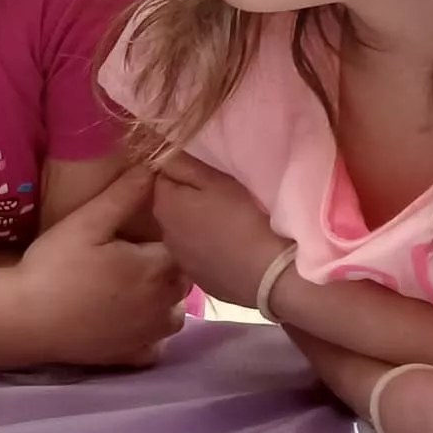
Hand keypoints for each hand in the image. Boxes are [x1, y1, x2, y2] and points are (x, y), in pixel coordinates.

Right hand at [18, 166, 187, 366]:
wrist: (25, 319)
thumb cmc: (54, 267)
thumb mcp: (85, 222)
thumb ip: (122, 196)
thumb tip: (153, 168)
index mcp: (158, 267)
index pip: (181, 245)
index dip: (165, 235)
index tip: (141, 231)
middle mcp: (164, 302)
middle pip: (182, 279)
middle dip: (167, 267)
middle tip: (133, 257)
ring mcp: (149, 333)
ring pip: (174, 313)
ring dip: (163, 301)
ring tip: (132, 289)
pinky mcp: (132, 356)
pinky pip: (156, 346)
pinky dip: (150, 335)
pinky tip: (128, 323)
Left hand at [152, 153, 283, 309]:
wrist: (270, 275)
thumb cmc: (245, 218)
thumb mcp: (217, 181)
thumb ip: (185, 165)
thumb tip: (161, 155)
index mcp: (165, 205)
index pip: (161, 178)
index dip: (184, 173)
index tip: (208, 174)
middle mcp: (163, 233)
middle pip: (171, 206)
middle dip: (188, 198)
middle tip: (221, 196)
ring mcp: (179, 259)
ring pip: (184, 231)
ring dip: (197, 224)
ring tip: (227, 223)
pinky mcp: (198, 278)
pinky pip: (198, 254)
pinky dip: (208, 247)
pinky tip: (230, 247)